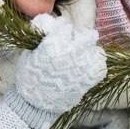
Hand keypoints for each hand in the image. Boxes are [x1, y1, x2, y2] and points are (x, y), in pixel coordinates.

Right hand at [4, 14, 106, 128]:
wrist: (35, 105)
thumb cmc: (29, 78)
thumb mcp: (28, 53)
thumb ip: (41, 36)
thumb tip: (51, 23)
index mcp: (53, 45)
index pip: (65, 26)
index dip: (61, 30)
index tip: (58, 36)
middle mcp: (70, 54)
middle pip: (86, 35)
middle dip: (78, 37)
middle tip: (72, 44)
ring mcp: (82, 67)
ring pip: (95, 48)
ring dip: (88, 50)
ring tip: (79, 56)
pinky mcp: (89, 79)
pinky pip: (101, 64)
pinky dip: (95, 63)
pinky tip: (86, 66)